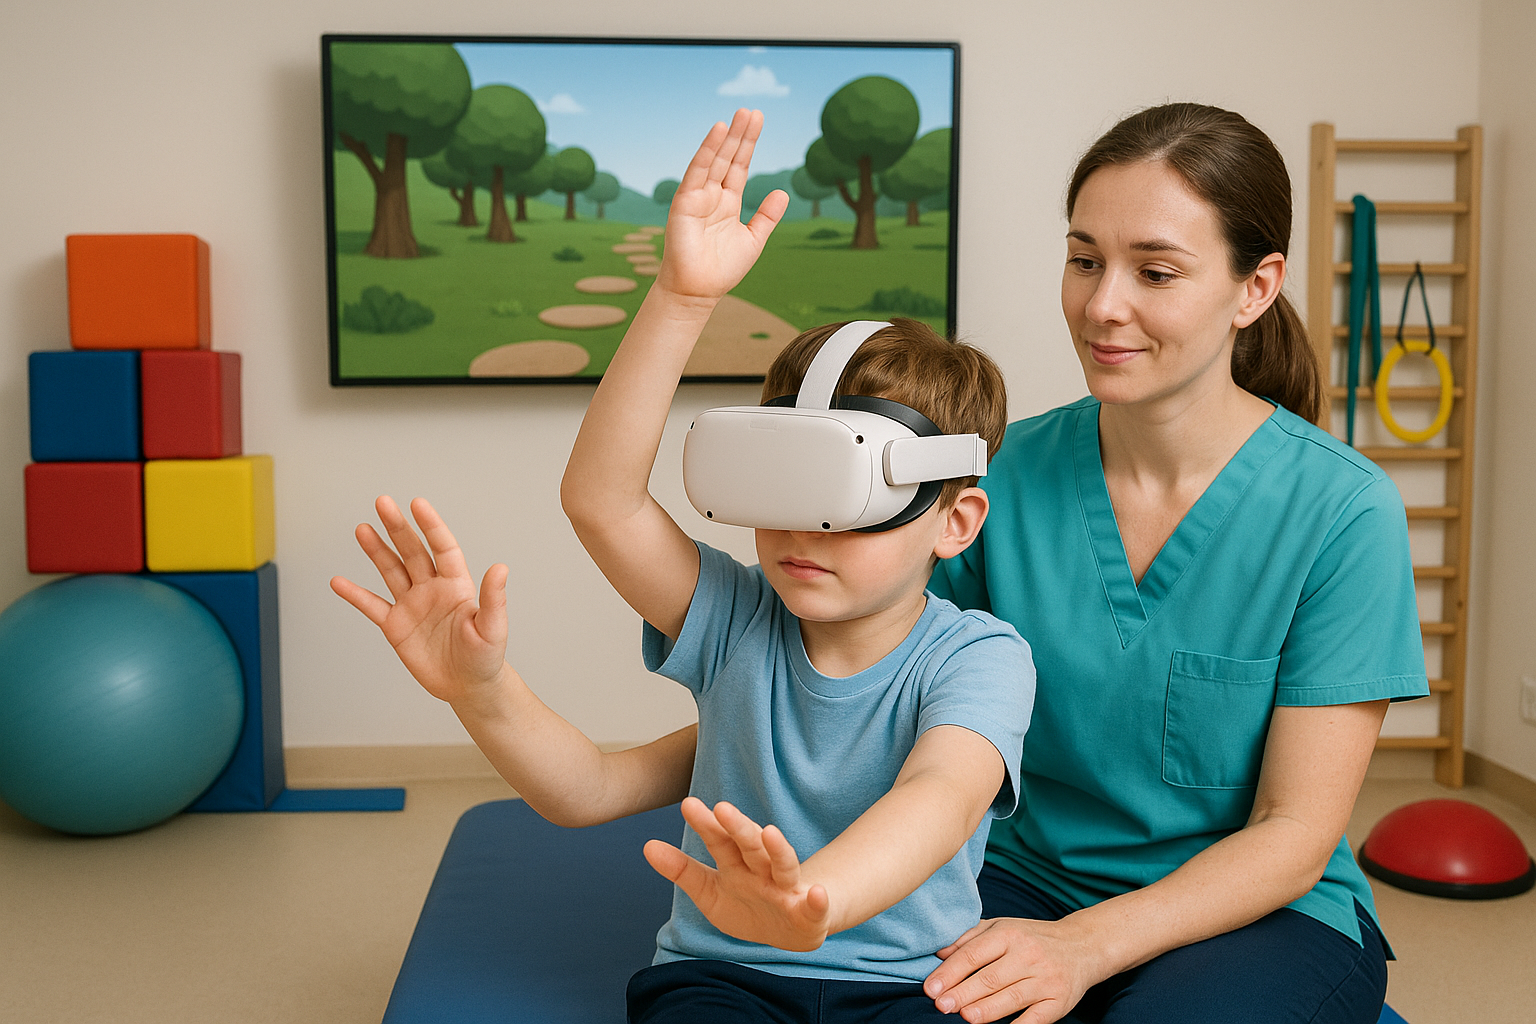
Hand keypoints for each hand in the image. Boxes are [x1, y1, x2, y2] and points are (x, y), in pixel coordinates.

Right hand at [330, 496, 509, 707]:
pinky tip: (338, 582)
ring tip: (363, 528)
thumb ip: (493, 599)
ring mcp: (412, 605)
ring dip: (376, 550)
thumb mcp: (493, 628)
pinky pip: (371, 606)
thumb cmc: (486, 658)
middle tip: (382, 502)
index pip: (442, 548)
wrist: (468, 687)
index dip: (431, 526)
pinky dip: (354, 594)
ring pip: (391, 571)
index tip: (417, 504)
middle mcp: (432, 589)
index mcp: (457, 585)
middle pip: (412, 552)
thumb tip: (501, 567)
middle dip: (398, 527)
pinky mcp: (396, 626)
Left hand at [644, 797, 831, 951]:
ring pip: (784, 866)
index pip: (720, 841)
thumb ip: (682, 870)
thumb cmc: (748, 904)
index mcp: (738, 865)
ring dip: (778, 850)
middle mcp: (763, 871)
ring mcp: (787, 891)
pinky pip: (815, 907)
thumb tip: (647, 846)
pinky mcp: (809, 914)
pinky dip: (818, 900)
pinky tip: (816, 893)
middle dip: (739, 828)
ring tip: (770, 833)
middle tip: (722, 808)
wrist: (790, 931)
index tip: (688, 804)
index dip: (706, 825)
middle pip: (751, 846)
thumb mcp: (710, 891)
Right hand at [656, 108, 787, 301]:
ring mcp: (698, 196)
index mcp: (728, 203)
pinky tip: (718, 131)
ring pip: (715, 160)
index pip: (739, 167)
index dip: (748, 145)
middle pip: (729, 158)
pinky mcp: (685, 201)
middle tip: (752, 111)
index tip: (757, 121)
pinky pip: (698, 171)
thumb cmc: (723, 270)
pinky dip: (707, 150)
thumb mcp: (754, 240)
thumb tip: (782, 192)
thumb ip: (767, 217)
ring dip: (727, 136)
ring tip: (740, 114)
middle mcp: (712, 195)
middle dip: (740, 135)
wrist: (698, 291)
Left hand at [924, 916, 1102, 1023]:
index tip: (931, 988)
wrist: (1081, 946)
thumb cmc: (1032, 937)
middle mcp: (1028, 955)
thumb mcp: (1001, 926)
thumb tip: (940, 953)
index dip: (950, 972)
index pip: (973, 954)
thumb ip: (970, 937)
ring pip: (1010, 997)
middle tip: (941, 1005)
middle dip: (962, 993)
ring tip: (964, 1016)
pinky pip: (1036, 1018)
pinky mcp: (1059, 1000)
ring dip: (985, 1010)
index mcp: (1009, 934)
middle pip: (990, 978)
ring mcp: (1045, 979)